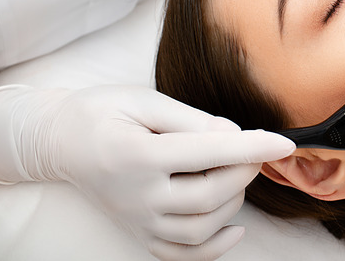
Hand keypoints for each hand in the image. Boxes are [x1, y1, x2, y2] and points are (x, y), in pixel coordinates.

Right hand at [0, 85, 294, 259]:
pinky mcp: (138, 232)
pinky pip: (180, 254)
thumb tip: (233, 133)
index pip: (208, 152)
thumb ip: (190, 118)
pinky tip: (234, 228)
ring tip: (235, 175)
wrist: (59, 141)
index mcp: (138, 155)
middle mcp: (137, 195)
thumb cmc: (103, 112)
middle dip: (244, 170)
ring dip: (232, 203)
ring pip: (200, 228)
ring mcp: (136, 220)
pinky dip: (213, 249)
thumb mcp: (144, 100)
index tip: (284, 142)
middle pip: (209, 195)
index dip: (252, 147)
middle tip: (255, 149)